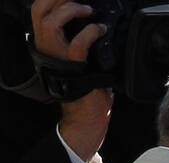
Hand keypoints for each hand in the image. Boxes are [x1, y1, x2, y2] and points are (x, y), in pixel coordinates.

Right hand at [31, 0, 112, 161]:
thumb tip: (97, 25)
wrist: (88, 118)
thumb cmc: (88, 91)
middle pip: (40, 11)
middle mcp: (46, 49)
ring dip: (72, 10)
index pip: (39, 13)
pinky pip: (78, 43)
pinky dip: (91, 32)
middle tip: (82, 3)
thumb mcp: (82, 63)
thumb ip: (82, 45)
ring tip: (90, 12)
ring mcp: (57, 58)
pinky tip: (101, 30)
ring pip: (51, 22)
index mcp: (46, 46)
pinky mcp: (74, 68)